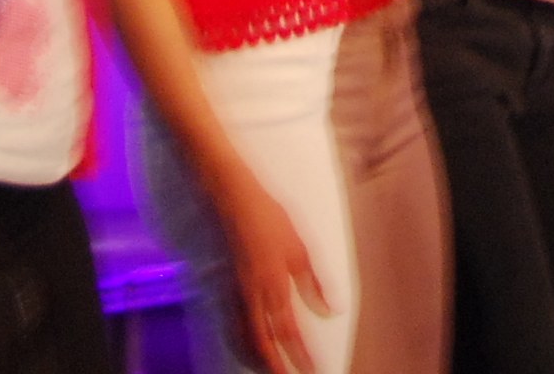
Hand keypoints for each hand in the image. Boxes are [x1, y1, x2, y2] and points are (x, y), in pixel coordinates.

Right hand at [215, 169, 326, 373]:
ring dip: (257, 358)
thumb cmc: (270, 218)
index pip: (289, 330)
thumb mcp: (300, 247)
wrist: (232, 198)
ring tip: (271, 370)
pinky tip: (248, 348)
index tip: (311, 370)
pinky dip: (241, 342)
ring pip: (244, 337)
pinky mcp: (225, 288)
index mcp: (275, 284)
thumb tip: (328, 311)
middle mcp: (253, 294)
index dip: (300, 355)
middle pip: (262, 343)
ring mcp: (235, 293)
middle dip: (275, 366)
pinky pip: (232, 325)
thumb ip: (314, 283)